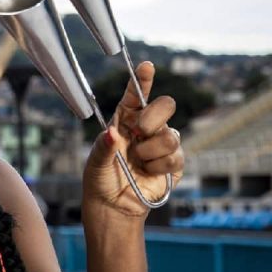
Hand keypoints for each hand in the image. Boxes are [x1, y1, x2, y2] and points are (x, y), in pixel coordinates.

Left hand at [84, 61, 185, 217]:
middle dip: (153, 118)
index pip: (136, 95)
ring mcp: (161, 144)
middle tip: (138, 133)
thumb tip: (112, 134)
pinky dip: (159, 167)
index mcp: (125, 120)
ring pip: (171, 134)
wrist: (114, 206)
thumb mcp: (95, 163)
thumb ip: (104, 147)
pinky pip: (176, 157)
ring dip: (151, 151)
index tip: (146, 66)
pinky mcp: (174, 162)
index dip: (143, 79)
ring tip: (138, 162)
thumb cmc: (101, 180)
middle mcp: (146, 128)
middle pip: (165, 105)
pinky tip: (148, 173)